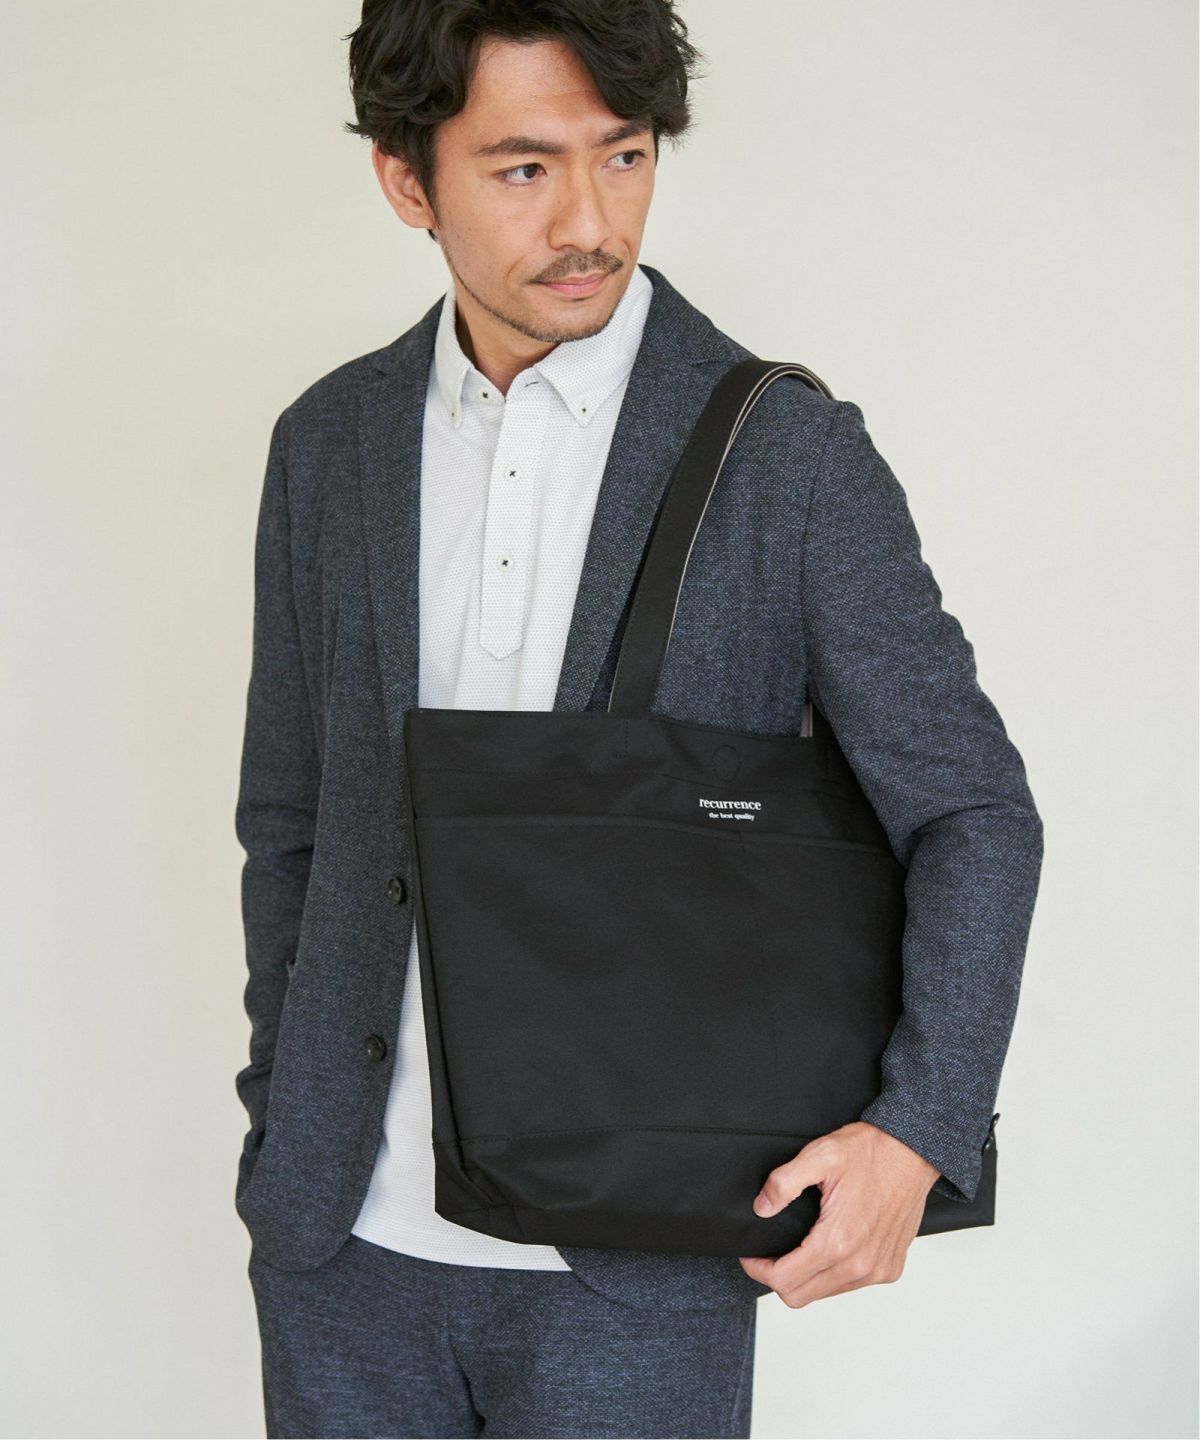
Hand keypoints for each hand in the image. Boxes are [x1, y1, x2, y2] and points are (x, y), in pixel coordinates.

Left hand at [738, 1121, 939, 1308]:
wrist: (913, 1152)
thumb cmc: (871, 1152)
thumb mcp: (820, 1155)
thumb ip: (784, 1183)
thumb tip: (761, 1208)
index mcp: (838, 1241)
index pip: (784, 1280)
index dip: (758, 1269)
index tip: (751, 1255)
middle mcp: (860, 1264)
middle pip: (800, 1296)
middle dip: (777, 1277)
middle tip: (769, 1254)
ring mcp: (878, 1270)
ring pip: (825, 1294)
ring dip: (805, 1277)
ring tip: (798, 1248)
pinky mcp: (890, 1268)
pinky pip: (850, 1286)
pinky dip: (832, 1275)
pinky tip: (829, 1248)